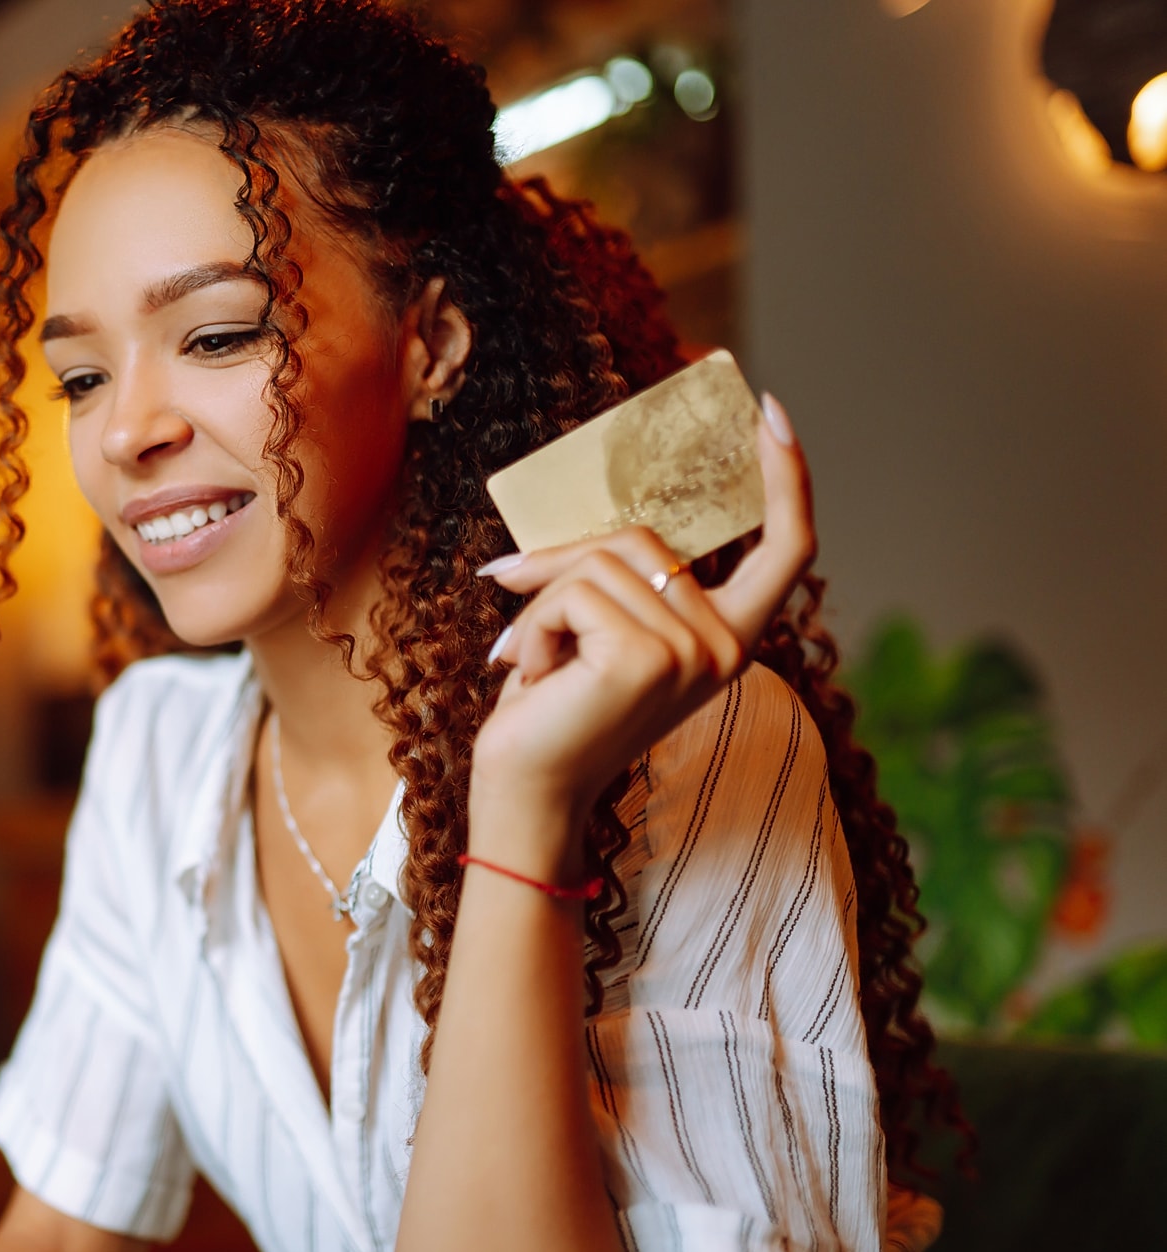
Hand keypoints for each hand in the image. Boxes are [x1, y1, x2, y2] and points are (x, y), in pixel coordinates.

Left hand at [473, 395, 814, 829]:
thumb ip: (622, 579)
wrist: (527, 793)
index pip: (787, 552)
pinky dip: (532, 624)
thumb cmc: (554, 713)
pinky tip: (531, 674)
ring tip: (534, 662)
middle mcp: (726, 648)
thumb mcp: (599, 630)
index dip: (788, 478)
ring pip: (603, 560)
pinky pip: (575, 590)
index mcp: (728, 639)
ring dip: (542, 603)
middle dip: (566, 558)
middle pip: (648, 539)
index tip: (771, 410)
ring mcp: (695, 652)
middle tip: (511, 586)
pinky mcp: (650, 656)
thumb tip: (578, 528)